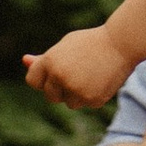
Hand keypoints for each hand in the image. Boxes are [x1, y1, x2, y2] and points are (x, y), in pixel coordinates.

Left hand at [24, 25, 138, 109]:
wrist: (121, 44)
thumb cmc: (91, 42)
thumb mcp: (65, 46)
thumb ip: (45, 59)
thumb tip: (24, 60)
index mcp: (50, 62)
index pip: (33, 81)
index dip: (43, 79)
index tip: (54, 73)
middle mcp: (60, 77)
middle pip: (50, 96)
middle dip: (60, 89)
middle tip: (77, 73)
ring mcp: (76, 90)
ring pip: (69, 103)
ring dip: (77, 94)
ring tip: (91, 75)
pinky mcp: (92, 100)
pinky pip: (86, 104)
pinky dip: (92, 96)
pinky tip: (101, 80)